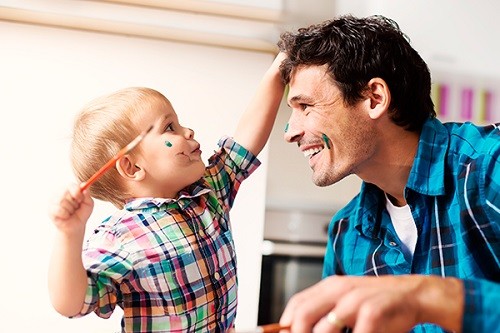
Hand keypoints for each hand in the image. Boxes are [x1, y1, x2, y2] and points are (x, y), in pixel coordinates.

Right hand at [49, 183, 93, 234]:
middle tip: (76, 208)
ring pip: (62, 201)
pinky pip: (59, 210)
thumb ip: (87, 195)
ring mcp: (53, 201)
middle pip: (65, 192)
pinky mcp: (50, 210)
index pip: (71, 185)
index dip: (76, 192)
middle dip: (74, 203)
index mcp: (70, 190)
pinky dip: (65, 215)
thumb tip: (84, 185)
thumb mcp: (89, 204)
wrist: (76, 226)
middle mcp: (60, 193)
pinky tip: (66, 216)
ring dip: (70, 209)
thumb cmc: (81, 213)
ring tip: (71, 212)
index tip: (80, 200)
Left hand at [279, 275, 462, 332]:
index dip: (287, 323)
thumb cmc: (376, 302)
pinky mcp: (373, 312)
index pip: (297, 303)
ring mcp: (355, 300)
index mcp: (330, 286)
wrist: (412, 295)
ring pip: (325, 328)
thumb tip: (298, 327)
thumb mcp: (346, 300)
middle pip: (304, 315)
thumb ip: (325, 311)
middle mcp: (339, 290)